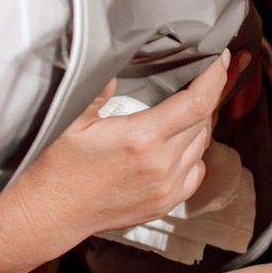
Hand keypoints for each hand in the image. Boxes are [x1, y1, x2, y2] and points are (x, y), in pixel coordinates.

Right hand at [10, 52, 233, 244]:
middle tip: (198, 76)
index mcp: (143, 138)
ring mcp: (166, 189)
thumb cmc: (58, 165)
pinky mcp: (164, 204)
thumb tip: (116, 59)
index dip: (214, 77)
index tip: (220, 59)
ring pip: (201, 146)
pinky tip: (180, 142)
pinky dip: (194, 153)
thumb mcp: (72, 118)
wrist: (51, 213)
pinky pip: (195, 173)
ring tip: (186, 106)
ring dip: (199, 124)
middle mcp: (162, 165)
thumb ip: (99, 87)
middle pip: (203, 122)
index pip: (197, 103)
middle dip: (205, 96)